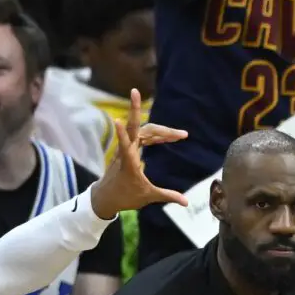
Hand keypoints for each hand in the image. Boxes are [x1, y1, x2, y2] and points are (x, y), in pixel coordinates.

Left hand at [90, 88, 188, 219]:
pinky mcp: (129, 149)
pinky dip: (156, 136)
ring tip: (181, 135)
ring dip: (161, 131)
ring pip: (142, 131)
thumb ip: (168, 196)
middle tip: (135, 91)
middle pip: (134, 128)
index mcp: (128, 164)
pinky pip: (143, 136)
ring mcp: (127, 149)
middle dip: (134, 109)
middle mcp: (126, 152)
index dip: (122, 134)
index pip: (125, 146)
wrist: (107, 197)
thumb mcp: (147, 197)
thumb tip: (187, 203)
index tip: (118, 120)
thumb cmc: (125, 197)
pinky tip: (169, 137)